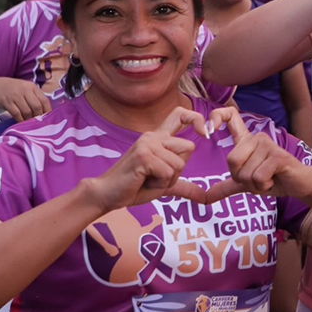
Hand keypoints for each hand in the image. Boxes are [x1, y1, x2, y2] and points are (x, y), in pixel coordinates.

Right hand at [0, 77, 51, 120]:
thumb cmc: (12, 89)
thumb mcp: (25, 88)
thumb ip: (34, 97)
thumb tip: (45, 112)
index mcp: (32, 87)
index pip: (44, 100)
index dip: (47, 111)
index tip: (48, 118)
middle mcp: (25, 90)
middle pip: (37, 107)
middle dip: (38, 116)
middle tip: (37, 122)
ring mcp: (15, 96)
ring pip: (27, 111)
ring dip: (29, 119)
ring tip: (29, 122)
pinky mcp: (7, 102)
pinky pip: (17, 114)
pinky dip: (20, 120)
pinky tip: (21, 122)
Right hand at [82, 107, 208, 210]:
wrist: (107, 194)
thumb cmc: (134, 187)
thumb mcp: (163, 184)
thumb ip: (183, 185)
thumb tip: (204, 197)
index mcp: (157, 137)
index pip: (180, 114)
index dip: (195, 118)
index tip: (204, 133)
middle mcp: (153, 136)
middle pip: (189, 148)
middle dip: (178, 169)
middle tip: (156, 176)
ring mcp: (147, 144)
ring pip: (179, 164)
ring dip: (167, 179)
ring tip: (148, 179)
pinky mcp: (144, 155)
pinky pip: (168, 172)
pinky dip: (160, 183)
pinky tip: (143, 181)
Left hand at [203, 105, 311, 201]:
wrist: (299, 184)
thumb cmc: (273, 178)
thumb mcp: (246, 184)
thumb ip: (226, 187)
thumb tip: (205, 197)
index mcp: (246, 140)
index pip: (230, 116)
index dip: (216, 116)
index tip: (209, 130)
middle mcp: (256, 137)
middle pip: (232, 160)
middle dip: (242, 178)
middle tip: (258, 177)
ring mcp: (268, 144)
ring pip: (246, 173)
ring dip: (255, 185)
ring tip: (268, 178)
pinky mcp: (278, 156)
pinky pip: (258, 177)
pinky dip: (264, 186)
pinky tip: (274, 179)